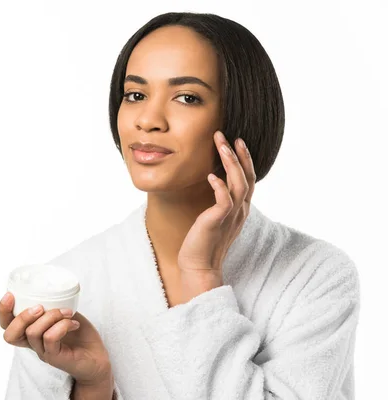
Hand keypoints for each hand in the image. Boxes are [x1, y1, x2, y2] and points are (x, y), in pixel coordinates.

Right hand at [0, 292, 112, 385]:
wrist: (98, 359)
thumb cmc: (80, 336)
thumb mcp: (64, 314)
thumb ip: (54, 304)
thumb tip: (50, 286)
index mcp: (31, 332)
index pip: (7, 325)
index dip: (2, 310)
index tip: (10, 294)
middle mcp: (33, 344)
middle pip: (10, 334)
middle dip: (21, 316)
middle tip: (40, 307)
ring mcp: (43, 352)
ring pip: (32, 332)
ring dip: (50, 316)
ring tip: (67, 312)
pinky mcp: (56, 358)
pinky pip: (50, 338)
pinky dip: (62, 325)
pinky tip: (74, 323)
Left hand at [177, 130, 255, 278]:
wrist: (199, 266)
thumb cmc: (202, 241)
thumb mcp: (214, 217)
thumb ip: (219, 201)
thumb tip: (213, 182)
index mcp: (240, 208)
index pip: (248, 179)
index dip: (245, 160)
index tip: (237, 141)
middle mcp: (240, 210)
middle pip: (247, 177)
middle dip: (240, 155)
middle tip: (230, 136)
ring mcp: (231, 216)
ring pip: (239, 184)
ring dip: (231, 163)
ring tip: (222, 145)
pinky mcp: (218, 222)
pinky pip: (224, 201)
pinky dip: (219, 186)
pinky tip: (210, 175)